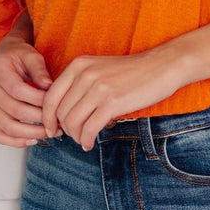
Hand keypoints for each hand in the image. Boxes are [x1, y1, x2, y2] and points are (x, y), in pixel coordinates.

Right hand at [0, 34, 53, 147]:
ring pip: (7, 126)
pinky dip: (16, 141)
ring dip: (31, 133)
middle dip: (39, 118)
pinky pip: (0, 134)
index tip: (54, 102)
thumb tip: (48, 86)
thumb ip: (40, 70)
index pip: (17, 90)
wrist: (6, 58)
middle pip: (14, 110)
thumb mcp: (32, 56)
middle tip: (56, 121)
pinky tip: (33, 139)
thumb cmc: (19, 57)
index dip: (38, 99)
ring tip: (49, 132)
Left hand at [41, 48, 188, 150]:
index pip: (50, 96)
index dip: (47, 117)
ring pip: (73, 122)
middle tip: (73, 137)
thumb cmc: (132, 72)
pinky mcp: (112, 102)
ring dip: (76, 137)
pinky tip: (89, 144)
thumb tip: (63, 112)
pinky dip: (86, 140)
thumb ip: (80, 84)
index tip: (52, 128)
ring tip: (83, 140)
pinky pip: (89, 128)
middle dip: (64, 129)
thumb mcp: (99, 69)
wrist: (162, 66)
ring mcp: (98, 88)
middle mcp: (84, 75)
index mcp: (78, 65)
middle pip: (60, 112)